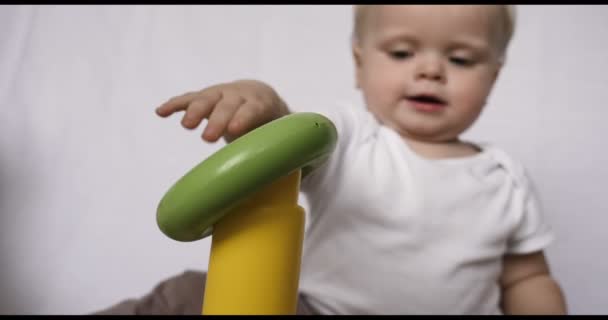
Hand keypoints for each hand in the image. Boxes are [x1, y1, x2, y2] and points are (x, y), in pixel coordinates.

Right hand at [156, 80, 289, 141]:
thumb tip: (287, 176)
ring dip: (195, 111)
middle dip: (217, 120)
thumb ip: (279, 150)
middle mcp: (239, 95)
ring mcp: (220, 93)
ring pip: (206, 99)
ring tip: (186, 126)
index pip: (253, 109)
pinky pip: (188, 99)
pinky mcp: (205, 97)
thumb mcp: (278, 134)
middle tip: (208, 139)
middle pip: (227, 105)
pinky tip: (160, 112)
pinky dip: (175, 105)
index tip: (235, 130)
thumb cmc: (272, 125)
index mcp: (261, 103)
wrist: (262, 99)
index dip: (244, 118)